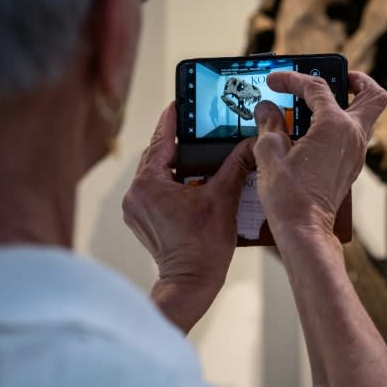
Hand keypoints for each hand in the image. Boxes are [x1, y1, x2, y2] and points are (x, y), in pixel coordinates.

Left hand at [122, 103, 254, 331]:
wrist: (190, 283)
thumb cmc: (203, 248)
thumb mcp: (223, 199)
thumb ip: (236, 166)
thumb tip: (251, 145)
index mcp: (149, 184)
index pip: (160, 141)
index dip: (172, 120)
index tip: (179, 103)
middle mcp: (135, 194)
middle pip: (157, 157)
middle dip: (177, 143)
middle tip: (196, 128)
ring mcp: (135, 208)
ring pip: (156, 173)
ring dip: (175, 164)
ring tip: (197, 152)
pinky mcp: (141, 219)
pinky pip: (154, 190)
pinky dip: (171, 182)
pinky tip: (192, 179)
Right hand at [253, 71, 386, 236]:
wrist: (304, 228)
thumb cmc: (290, 196)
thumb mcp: (270, 152)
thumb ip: (270, 124)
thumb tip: (267, 110)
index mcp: (335, 126)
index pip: (316, 88)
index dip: (293, 79)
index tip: (275, 81)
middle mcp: (353, 136)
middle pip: (372, 95)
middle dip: (355, 80)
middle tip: (333, 77)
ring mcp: (356, 152)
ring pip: (368, 115)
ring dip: (349, 103)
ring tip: (320, 102)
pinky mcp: (352, 166)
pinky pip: (355, 134)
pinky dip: (340, 124)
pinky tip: (314, 129)